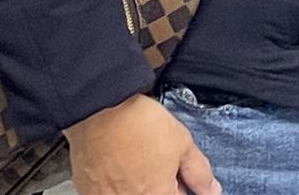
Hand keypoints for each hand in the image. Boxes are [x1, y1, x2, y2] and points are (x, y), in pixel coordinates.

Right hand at [66, 93, 218, 194]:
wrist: (98, 111)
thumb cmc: (139, 125)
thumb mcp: (182, 144)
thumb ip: (199, 173)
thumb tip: (211, 190)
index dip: (182, 188)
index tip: (179, 179)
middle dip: (161, 186)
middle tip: (159, 167)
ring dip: (139, 185)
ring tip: (138, 163)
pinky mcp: (87, 191)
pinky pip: (108, 194)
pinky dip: (118, 186)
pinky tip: (120, 166)